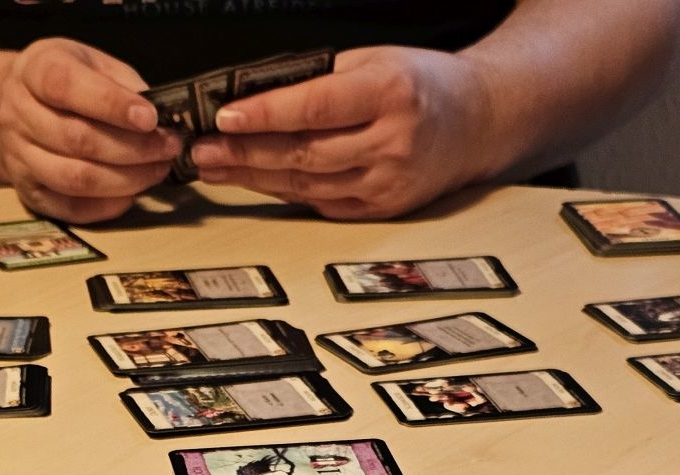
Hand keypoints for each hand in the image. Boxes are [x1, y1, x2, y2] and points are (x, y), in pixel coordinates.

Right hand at [0, 39, 181, 221]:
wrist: (17, 107)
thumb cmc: (67, 84)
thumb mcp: (91, 63)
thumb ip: (122, 84)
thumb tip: (161, 117)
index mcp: (35, 70)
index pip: (66, 85)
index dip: (111, 104)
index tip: (150, 118)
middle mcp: (18, 114)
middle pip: (77, 139)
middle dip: (133, 148)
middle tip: (168, 148)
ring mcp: (19, 158)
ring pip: (76, 179)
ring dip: (126, 179)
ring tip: (157, 171)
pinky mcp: (30, 193)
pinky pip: (71, 209)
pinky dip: (108, 206)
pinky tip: (133, 194)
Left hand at [190, 46, 496, 219]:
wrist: (477, 123)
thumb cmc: (423, 84)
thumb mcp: (377, 60)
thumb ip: (323, 79)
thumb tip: (257, 96)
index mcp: (390, 93)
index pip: (315, 107)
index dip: (266, 114)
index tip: (225, 116)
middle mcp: (390, 143)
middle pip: (303, 153)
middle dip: (245, 153)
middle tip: (202, 150)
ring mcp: (386, 183)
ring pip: (306, 184)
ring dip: (254, 177)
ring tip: (214, 166)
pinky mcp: (380, 208)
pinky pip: (321, 202)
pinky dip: (284, 191)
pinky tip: (254, 181)